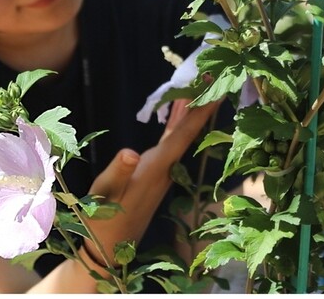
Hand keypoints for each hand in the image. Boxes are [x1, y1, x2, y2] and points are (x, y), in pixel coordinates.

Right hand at [80, 98, 218, 272]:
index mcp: (159, 165)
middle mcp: (168, 165)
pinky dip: (176, 120)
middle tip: (215, 76)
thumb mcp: (105, 194)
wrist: (110, 248)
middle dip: (202, 103)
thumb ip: (118, 172)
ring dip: (191, 109)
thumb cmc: (103, 219)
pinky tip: (177, 109)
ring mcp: (163, 168)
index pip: (186, 132)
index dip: (202, 110)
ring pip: (182, 132)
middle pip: (190, 128)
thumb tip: (131, 152)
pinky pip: (171, 138)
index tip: (220, 89)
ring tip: (200, 83)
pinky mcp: (156, 171)